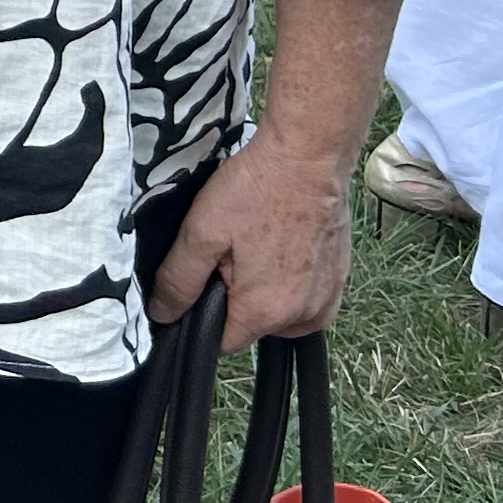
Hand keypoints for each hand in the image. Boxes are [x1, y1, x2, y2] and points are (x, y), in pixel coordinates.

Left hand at [148, 136, 354, 350]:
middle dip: (233, 299)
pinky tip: (280, 248)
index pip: (222, 343)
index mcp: (264, 313)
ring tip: (256, 247)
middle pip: (251, 327)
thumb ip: (178, 281)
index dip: (202, 318)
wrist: (310, 159)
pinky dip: (290, 283)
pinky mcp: (340, 281)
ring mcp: (326, 300)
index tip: (199, 286)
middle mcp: (303, 317)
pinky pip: (305, 299)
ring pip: (279, 314)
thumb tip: (162, 316)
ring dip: (263, 292)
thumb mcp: (200, 233)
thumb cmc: (256, 191)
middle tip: (228, 254)